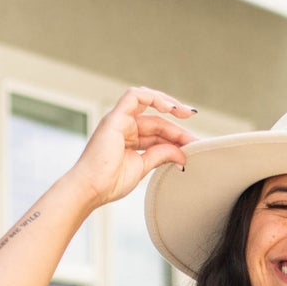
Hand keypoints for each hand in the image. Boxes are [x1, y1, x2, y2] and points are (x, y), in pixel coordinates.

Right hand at [63, 85, 197, 209]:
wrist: (91, 189)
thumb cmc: (109, 182)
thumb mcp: (142, 167)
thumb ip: (160, 155)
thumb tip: (181, 153)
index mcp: (129, 138)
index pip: (158, 131)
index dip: (177, 136)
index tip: (193, 145)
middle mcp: (123, 126)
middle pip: (157, 120)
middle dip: (178, 126)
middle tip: (195, 138)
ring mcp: (118, 120)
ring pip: (148, 103)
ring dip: (169, 106)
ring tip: (187, 114)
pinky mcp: (115, 117)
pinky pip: (135, 96)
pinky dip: (153, 97)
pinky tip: (171, 108)